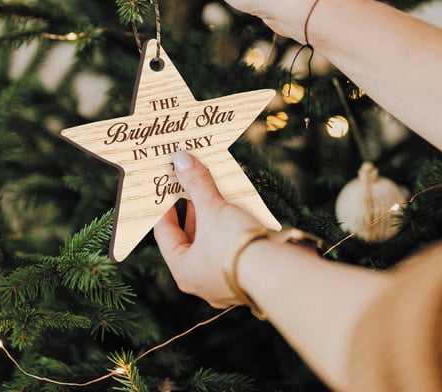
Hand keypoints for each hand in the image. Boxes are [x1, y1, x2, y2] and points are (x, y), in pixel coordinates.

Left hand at [153, 150, 264, 307]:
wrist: (277, 273)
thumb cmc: (234, 244)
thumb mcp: (213, 209)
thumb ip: (197, 183)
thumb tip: (180, 158)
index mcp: (184, 271)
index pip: (165, 234)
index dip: (164, 207)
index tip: (167, 188)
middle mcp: (202, 282)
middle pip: (191, 239)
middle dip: (193, 210)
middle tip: (192, 185)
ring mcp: (227, 283)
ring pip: (213, 244)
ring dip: (214, 218)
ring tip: (217, 192)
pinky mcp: (249, 277)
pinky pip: (233, 249)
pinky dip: (232, 229)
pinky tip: (239, 210)